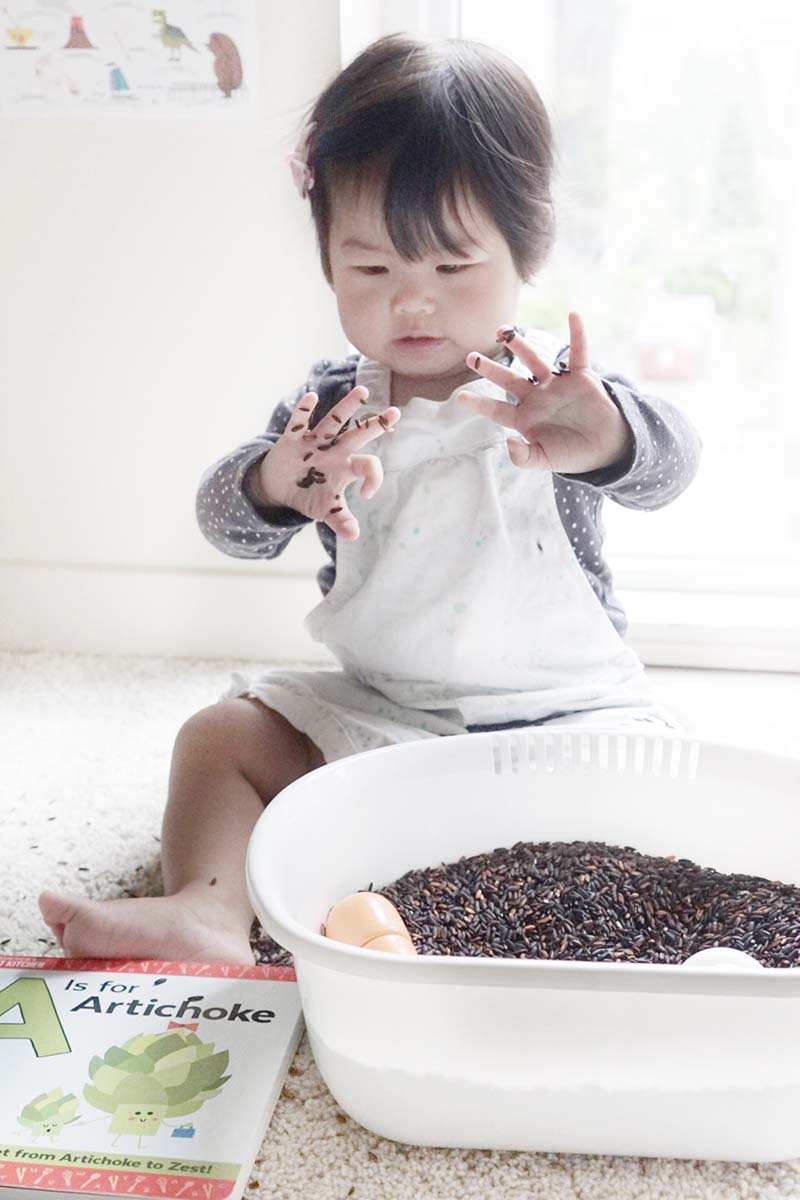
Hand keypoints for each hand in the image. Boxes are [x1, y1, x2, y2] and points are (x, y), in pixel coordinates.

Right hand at [258, 386, 401, 539]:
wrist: (279, 486)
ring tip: (363, 391)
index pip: (368, 466)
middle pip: (359, 435)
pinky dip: (303, 410)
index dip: (373, 478)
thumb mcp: (326, 510)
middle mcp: (335, 450)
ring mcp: (315, 442)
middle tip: (396, 413)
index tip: (367, 495)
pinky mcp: (293, 439)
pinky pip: (299, 422)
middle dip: (376, 425)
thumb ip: (341, 520)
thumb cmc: (310, 495)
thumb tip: (353, 536)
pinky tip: (310, 396)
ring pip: (334, 421)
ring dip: (347, 407)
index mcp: (347, 467)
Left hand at [455, 311, 632, 473]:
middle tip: (471, 357)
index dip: (480, 403)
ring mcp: (556, 385)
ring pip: (534, 360)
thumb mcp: (544, 460)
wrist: (605, 448)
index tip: (460, 397)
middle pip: (509, 380)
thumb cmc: (571, 454)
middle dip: (490, 368)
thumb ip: (524, 457)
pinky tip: (573, 315)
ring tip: (503, 331)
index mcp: (525, 418)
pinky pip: (578, 352)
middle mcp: (536, 397)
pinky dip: (578, 334)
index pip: (497, 410)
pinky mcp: (580, 376)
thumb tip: (508, 443)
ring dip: (519, 345)